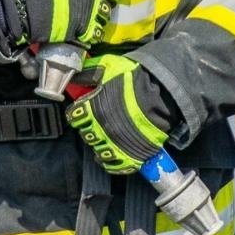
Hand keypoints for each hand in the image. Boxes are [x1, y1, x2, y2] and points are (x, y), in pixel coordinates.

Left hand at [65, 54, 172, 174]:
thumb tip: (77, 74)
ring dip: (100, 148)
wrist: (160, 97)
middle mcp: (100, 130)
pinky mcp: (130, 156)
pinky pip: (116, 166)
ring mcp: (115, 145)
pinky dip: (113, 165)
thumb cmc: (135, 80)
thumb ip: (91, 71)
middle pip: (86, 135)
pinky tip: (113, 158)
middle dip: (89, 130)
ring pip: (99, 153)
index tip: (81, 112)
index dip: (77, 114)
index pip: (74, 117)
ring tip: (104, 144)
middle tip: (96, 125)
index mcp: (91, 109)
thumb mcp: (109, 67)